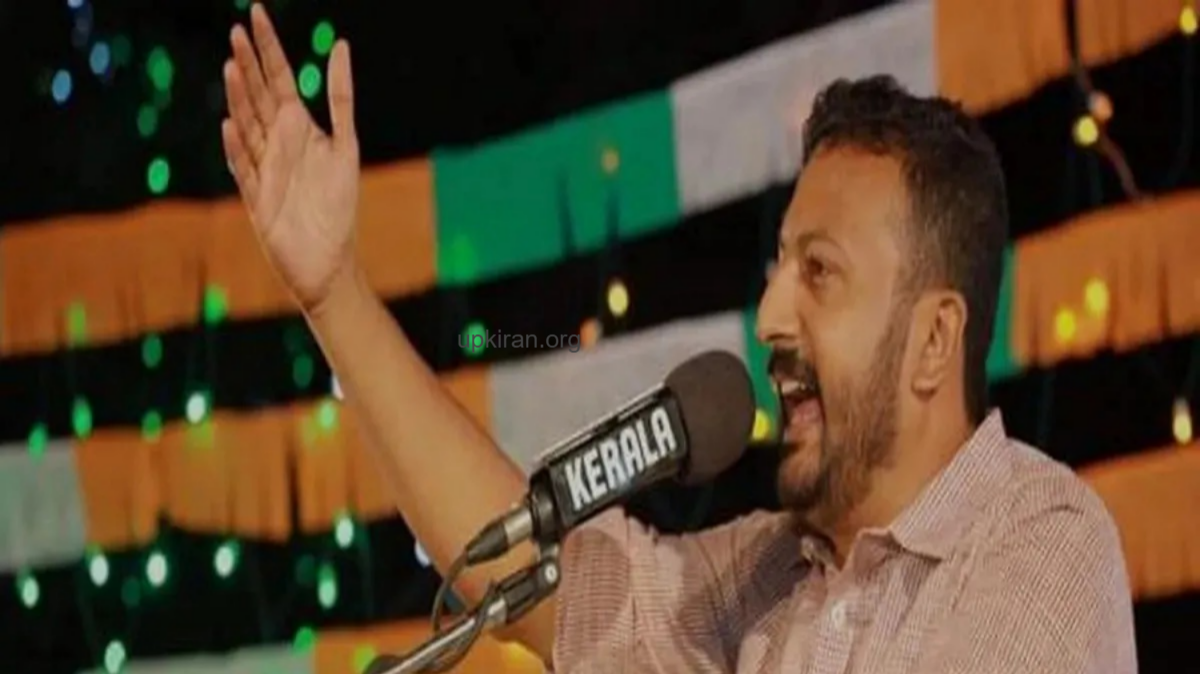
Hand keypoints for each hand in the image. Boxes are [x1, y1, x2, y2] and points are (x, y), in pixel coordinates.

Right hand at [222, 3, 359, 313]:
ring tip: (234, 66)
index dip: (267, 48)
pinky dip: (239, 149)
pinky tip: (232, 126)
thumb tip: (340, 44)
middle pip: (258, 97)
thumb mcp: (346, 144)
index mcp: (298, 129)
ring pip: (249, 126)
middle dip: (248, 64)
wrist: (329, 261)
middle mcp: (277, 144)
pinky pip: (246, 170)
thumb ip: (340, 97)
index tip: (255, 14)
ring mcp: (264, 169)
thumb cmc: (339, 205)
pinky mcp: (259, 199)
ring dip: (241, 99)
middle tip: (236, 30)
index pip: (278, 79)